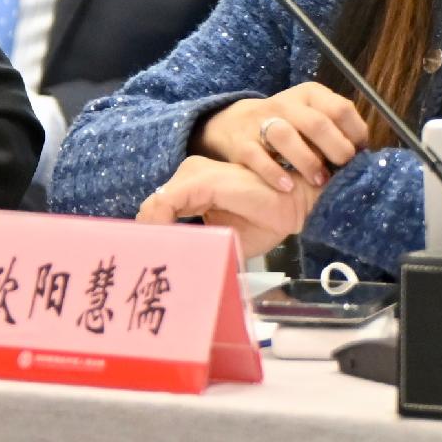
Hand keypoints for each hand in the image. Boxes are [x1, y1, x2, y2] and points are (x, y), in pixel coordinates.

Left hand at [138, 152, 313, 262]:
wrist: (295, 204)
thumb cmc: (264, 219)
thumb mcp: (221, 236)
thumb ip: (196, 242)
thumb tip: (171, 265)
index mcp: (191, 186)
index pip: (156, 212)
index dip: (149, 237)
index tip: (146, 262)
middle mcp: (188, 174)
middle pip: (151, 209)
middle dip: (146, 239)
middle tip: (147, 266)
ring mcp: (194, 174)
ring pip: (154, 207)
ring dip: (153, 236)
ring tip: (158, 261)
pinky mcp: (201, 180)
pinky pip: (166, 203)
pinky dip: (160, 226)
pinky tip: (166, 246)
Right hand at [198, 82, 367, 197]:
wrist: (233, 124)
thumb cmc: (287, 127)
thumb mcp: (311, 117)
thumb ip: (336, 130)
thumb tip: (366, 156)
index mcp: (310, 95)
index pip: (341, 109)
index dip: (355, 133)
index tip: (359, 154)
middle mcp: (286, 104)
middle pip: (316, 123)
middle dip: (335, 148)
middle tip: (342, 168)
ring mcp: (261, 122)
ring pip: (286, 136)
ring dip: (306, 161)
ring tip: (318, 180)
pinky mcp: (242, 142)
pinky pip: (258, 157)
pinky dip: (274, 173)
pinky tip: (287, 187)